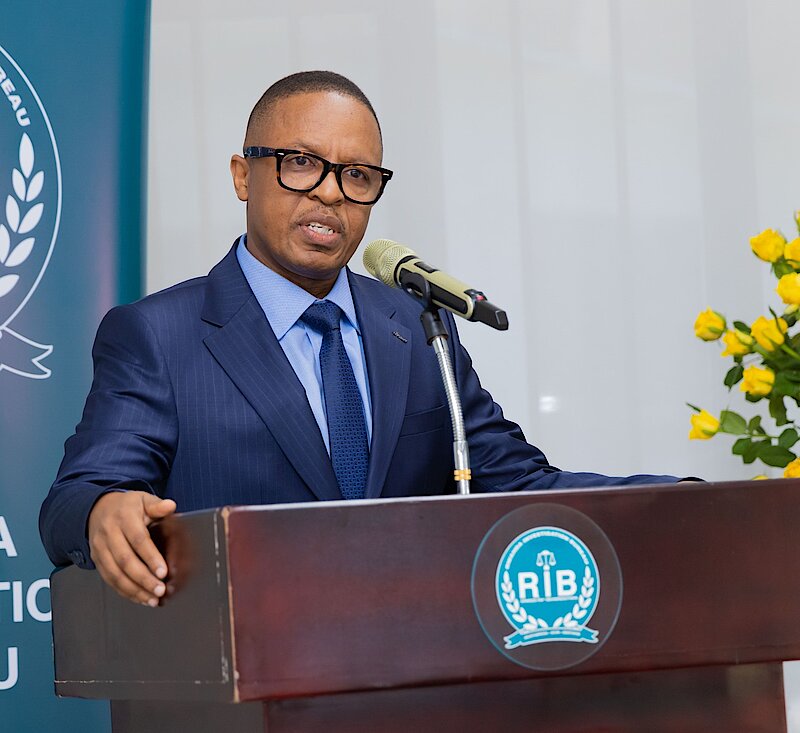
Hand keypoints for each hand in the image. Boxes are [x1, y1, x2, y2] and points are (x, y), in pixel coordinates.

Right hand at [87, 491, 176, 605]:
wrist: (97, 509)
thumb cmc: (127, 506)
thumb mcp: (143, 499)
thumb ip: (157, 505)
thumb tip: (171, 506)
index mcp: (124, 517)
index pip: (138, 540)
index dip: (151, 557)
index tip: (163, 572)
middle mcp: (109, 534)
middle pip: (125, 561)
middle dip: (143, 578)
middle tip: (160, 590)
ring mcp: (100, 548)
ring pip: (115, 574)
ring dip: (134, 589)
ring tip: (152, 599)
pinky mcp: (97, 560)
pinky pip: (109, 579)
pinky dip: (125, 591)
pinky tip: (140, 597)